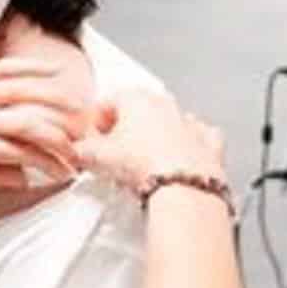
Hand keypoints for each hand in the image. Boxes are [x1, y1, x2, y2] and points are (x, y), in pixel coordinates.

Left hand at [0, 58, 88, 199]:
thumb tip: (22, 177)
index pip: (20, 152)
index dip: (48, 162)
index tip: (64, 170)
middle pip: (27, 121)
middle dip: (59, 136)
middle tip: (77, 147)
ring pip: (20, 90)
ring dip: (53, 99)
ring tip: (77, 110)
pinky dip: (26, 68)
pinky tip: (49, 72)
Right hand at [79, 88, 225, 193]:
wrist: (182, 188)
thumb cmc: (145, 165)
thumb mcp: (97, 158)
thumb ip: (82, 151)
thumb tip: (78, 153)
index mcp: (137, 98)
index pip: (108, 103)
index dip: (96, 123)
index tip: (92, 138)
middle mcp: (166, 105)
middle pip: (138, 111)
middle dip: (125, 129)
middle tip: (114, 152)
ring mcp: (190, 123)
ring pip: (169, 122)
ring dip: (156, 137)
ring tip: (144, 161)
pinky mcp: (208, 144)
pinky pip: (198, 139)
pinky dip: (188, 147)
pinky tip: (178, 160)